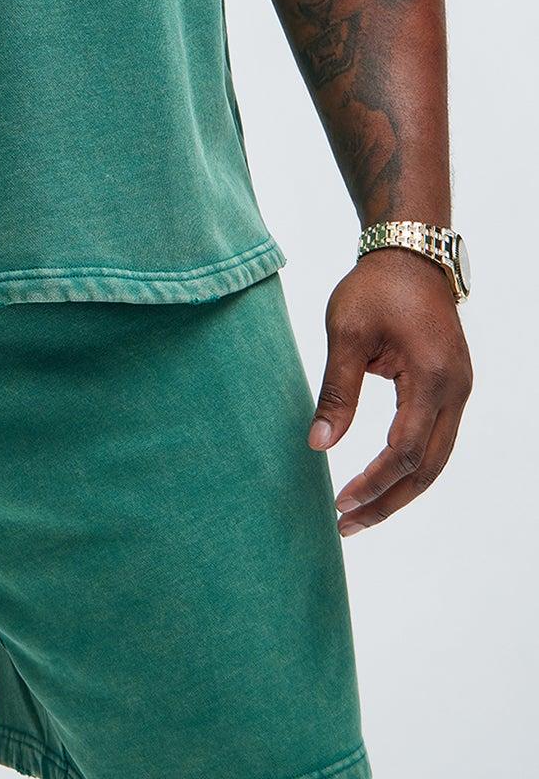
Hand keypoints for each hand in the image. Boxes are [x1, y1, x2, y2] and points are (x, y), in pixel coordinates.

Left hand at [307, 247, 472, 534]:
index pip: (404, 451)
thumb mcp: (346, 332)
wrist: (410, 253)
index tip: (339, 503)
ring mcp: (459, 391)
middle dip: (388, 501)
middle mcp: (455, 391)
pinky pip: (436, 440)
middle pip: (427, 468)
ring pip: (436, 460)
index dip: (373, 484)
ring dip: (400, 489)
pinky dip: (411, 467)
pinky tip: (381, 481)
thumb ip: (337, 391)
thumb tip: (319, 445)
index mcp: (431, 378)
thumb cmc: (375, 287)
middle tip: (347, 525)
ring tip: (360, 514)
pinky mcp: (452, 388)